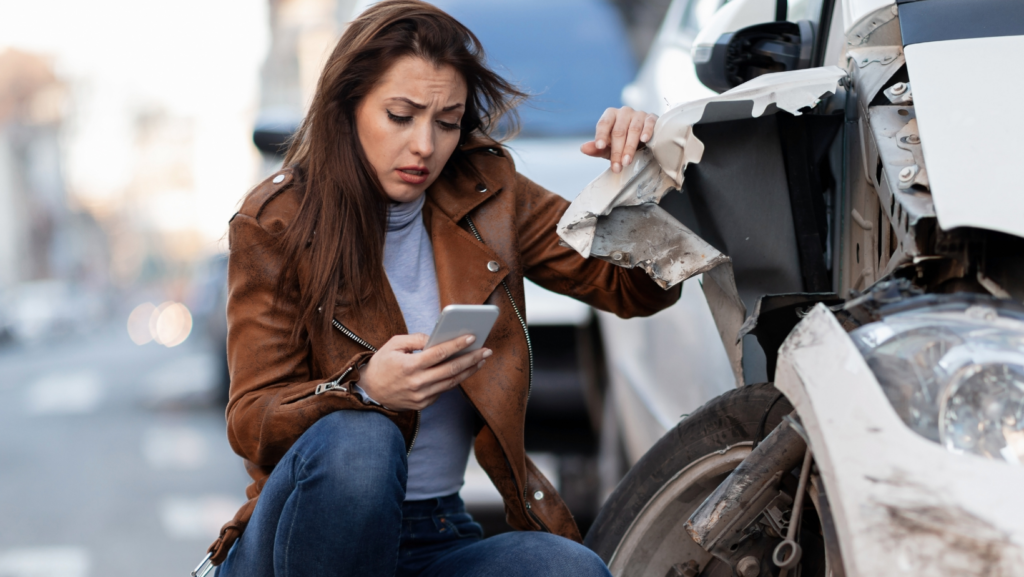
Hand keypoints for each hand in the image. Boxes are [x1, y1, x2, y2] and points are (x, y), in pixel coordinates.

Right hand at [358, 334, 490, 410]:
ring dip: (469, 370)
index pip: (438, 354)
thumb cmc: (382, 364)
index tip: (472, 337)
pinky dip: (455, 379)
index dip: (456, 345)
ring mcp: (421, 396)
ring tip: (481, 359)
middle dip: (471, 359)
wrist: (370, 392)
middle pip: (451, 370)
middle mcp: (417, 383)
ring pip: (451, 382)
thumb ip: (416, 339)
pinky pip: (443, 390)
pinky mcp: (424, 404)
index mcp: (409, 366)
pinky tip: (465, 370)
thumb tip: (437, 338)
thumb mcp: (393, 345)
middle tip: (486, 350)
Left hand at [580, 107, 657, 172]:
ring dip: (630, 147)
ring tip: (627, 161)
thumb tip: (583, 148)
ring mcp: (638, 114)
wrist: (644, 141)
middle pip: (618, 131)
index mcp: (610, 115)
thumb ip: (597, 149)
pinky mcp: (651, 118)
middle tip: (617, 166)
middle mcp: (624, 112)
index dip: (601, 135)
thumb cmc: (623, 143)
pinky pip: (649, 123)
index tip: (599, 146)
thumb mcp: (609, 148)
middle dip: (617, 150)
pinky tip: (644, 140)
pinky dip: (647, 131)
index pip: (603, 124)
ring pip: (633, 129)